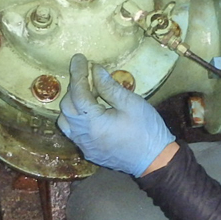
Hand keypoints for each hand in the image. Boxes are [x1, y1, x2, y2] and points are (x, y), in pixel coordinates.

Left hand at [58, 54, 174, 176]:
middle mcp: (83, 136)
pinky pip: (73, 132)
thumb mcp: (131, 103)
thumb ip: (109, 86)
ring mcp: (84, 146)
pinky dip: (75, 118)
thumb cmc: (147, 130)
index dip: (77, 73)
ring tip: (87, 93)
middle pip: (67, 106)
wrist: (155, 161)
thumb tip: (95, 70)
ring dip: (72, 104)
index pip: (77, 92)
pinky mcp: (89, 152)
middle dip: (74, 87)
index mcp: (93, 123)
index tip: (79, 58)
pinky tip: (89, 111)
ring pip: (65, 120)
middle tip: (86, 74)